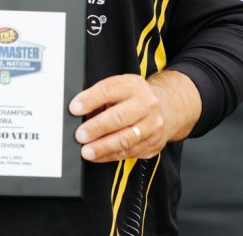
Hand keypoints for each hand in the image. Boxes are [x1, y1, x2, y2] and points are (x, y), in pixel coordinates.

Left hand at [68, 71, 199, 162]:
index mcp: (133, 86)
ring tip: (87, 150)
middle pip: (119, 117)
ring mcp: (152, 126)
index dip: (90, 99)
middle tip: (80, 135)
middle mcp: (146, 104)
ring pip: (125, 139)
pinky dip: (109, 156)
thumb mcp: (120, 87)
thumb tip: (78, 111)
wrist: (167, 107)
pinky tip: (97, 156)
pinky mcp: (153, 144)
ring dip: (103, 146)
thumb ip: (100, 97)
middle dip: (97, 127)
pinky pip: (128, 153)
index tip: (75, 108)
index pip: (109, 90)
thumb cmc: (135, 98)